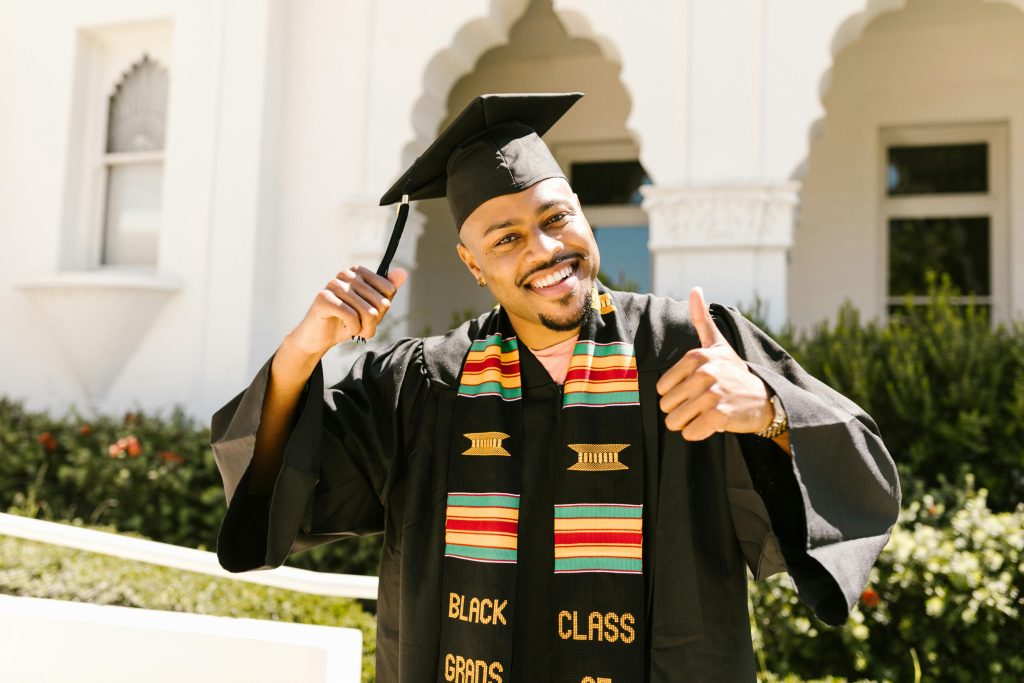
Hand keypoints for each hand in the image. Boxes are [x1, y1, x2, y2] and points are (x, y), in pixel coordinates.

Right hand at [285, 266, 407, 358]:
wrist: (318, 338)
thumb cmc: (346, 322)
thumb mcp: (371, 308)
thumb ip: (387, 291)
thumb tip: (403, 272)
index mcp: (359, 272)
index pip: (389, 290)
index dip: (383, 310)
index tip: (370, 316)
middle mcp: (347, 274)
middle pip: (381, 302)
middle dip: (375, 323)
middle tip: (362, 328)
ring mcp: (334, 284)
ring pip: (368, 312)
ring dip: (364, 329)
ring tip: (354, 331)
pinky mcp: (324, 298)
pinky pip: (352, 316)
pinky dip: (353, 329)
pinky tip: (346, 330)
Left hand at [656, 287, 773, 440]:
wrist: (765, 399)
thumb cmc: (734, 372)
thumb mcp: (718, 344)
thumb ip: (701, 319)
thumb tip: (695, 289)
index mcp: (697, 357)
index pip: (661, 388)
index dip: (675, 395)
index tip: (694, 390)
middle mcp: (704, 373)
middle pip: (666, 406)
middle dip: (680, 411)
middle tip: (701, 405)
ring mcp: (712, 394)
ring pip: (675, 422)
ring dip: (687, 424)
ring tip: (705, 414)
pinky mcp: (720, 416)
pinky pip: (690, 433)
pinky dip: (697, 434)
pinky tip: (712, 425)